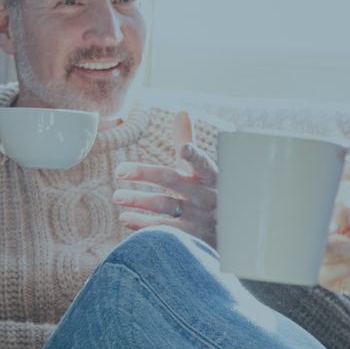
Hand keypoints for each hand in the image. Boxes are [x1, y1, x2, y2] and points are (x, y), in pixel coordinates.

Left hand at [114, 110, 217, 245]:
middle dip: (146, 174)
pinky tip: (125, 217)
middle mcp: (204, 195)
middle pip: (173, 181)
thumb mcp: (202, 168)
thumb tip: (181, 112)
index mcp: (209, 175)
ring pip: (165, 206)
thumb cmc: (210, 191)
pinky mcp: (191, 236)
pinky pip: (164, 230)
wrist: (232, 230)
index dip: (195, 156)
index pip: (203, 163)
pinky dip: (143, 224)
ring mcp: (199, 217)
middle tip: (119, 170)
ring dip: (139, 200)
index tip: (184, 149)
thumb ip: (188, 140)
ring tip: (117, 196)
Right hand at [319, 156, 349, 306]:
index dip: (334, 211)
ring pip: (318, 250)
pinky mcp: (328, 277)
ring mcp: (327, 256)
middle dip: (342, 230)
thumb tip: (337, 157)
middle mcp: (330, 233)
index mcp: (337, 215)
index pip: (315, 207)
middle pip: (312, 229)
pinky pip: (324, 270)